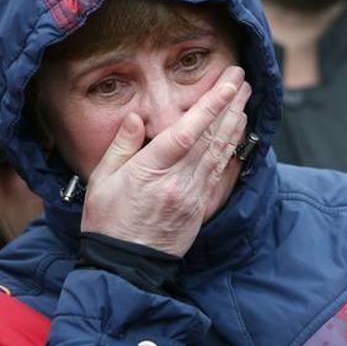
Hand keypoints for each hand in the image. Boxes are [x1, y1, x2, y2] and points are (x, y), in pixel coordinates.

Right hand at [81, 66, 250, 256]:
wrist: (125, 267)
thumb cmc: (108, 221)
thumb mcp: (102, 181)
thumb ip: (122, 146)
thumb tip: (137, 117)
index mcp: (150, 172)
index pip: (187, 133)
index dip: (210, 106)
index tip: (226, 84)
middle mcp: (178, 182)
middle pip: (210, 137)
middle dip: (229, 105)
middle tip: (241, 79)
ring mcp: (193, 196)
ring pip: (220, 152)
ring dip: (234, 122)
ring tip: (244, 97)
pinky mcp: (200, 207)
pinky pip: (220, 172)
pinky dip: (231, 148)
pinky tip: (237, 133)